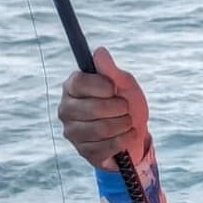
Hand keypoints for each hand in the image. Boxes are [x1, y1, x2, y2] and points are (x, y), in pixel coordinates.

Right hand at [57, 47, 149, 170]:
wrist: (135, 131)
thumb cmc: (126, 103)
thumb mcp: (124, 83)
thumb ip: (111, 70)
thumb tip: (99, 51)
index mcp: (72, 88)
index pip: (80, 82)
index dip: (103, 86)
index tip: (114, 88)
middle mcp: (66, 109)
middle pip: (93, 108)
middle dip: (120, 108)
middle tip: (124, 108)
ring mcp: (72, 132)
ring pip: (102, 129)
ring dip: (124, 124)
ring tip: (126, 121)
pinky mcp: (83, 152)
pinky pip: (107, 146)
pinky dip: (124, 140)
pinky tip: (125, 136)